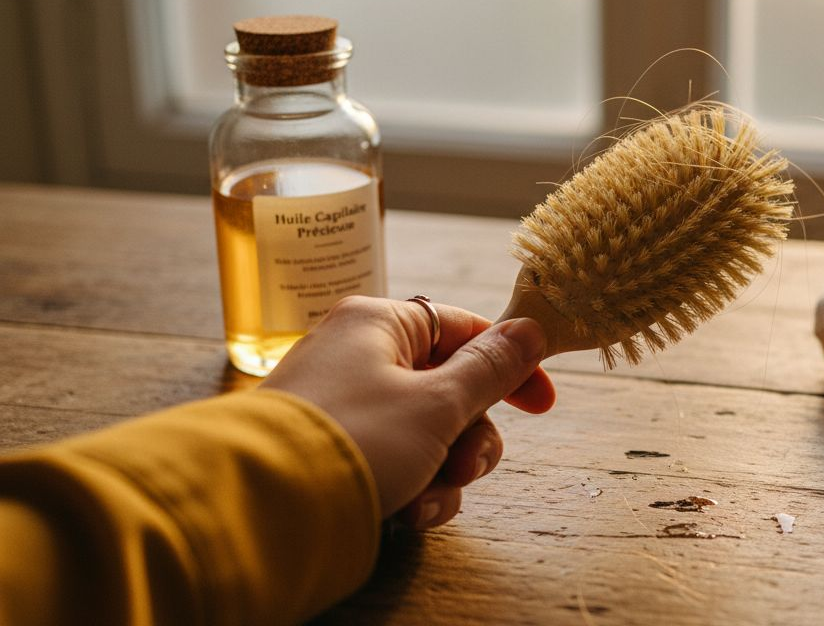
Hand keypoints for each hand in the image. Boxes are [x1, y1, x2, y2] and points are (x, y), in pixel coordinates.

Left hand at [260, 296, 554, 528]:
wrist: (265, 508)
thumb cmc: (354, 440)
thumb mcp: (438, 404)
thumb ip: (490, 368)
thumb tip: (531, 329)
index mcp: (380, 324)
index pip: (464, 330)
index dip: (510, 367)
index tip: (542, 406)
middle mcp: (358, 356)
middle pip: (449, 389)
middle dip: (469, 438)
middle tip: (467, 467)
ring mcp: (344, 404)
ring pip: (427, 433)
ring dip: (443, 472)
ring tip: (428, 498)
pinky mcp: (333, 449)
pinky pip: (394, 460)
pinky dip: (411, 488)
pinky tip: (407, 514)